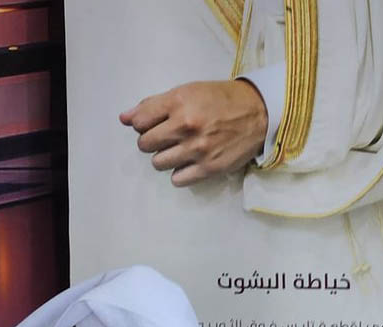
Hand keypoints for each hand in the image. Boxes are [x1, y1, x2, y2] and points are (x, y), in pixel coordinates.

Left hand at [119, 80, 267, 186]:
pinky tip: (190, 162)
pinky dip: (180, 172)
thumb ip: (153, 105)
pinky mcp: (208, 168)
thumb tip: (124, 118)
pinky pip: (177, 179)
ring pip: (158, 163)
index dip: (142, 124)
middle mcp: (186, 125)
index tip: (153, 124)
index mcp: (179, 102)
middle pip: (145, 144)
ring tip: (180, 149)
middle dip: (152, 141)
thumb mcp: (187, 92)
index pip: (139, 121)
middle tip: (167, 137)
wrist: (258, 112)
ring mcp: (197, 149)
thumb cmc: (220, 99)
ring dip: (165, 158)